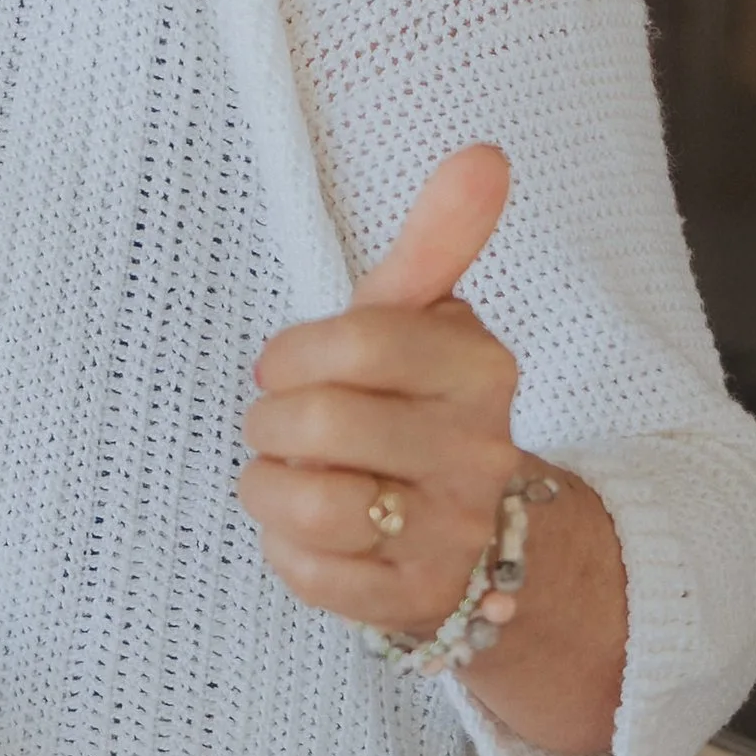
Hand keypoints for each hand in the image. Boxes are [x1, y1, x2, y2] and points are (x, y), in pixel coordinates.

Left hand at [238, 146, 521, 641]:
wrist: (483, 535)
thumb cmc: (419, 407)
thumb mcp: (425, 320)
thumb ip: (439, 240)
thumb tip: (484, 154)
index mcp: (483, 369)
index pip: (357, 339)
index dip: (294, 353)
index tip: (285, 365)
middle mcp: (480, 452)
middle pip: (318, 423)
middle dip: (273, 422)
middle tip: (285, 426)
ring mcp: (451, 532)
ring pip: (309, 504)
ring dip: (271, 486)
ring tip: (290, 477)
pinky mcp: (414, 600)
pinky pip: (308, 572)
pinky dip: (287, 547)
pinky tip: (312, 531)